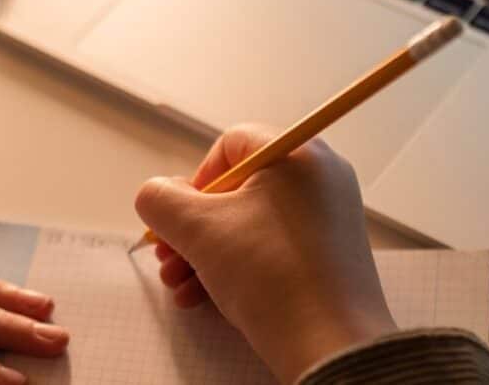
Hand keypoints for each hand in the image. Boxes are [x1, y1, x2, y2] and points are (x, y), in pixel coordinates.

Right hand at [135, 125, 396, 383]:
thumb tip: (157, 193)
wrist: (331, 345)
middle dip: (193, 226)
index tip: (181, 216)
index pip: (232, 144)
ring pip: (251, 222)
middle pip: (239, 188)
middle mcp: (320, 177)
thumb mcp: (198, 230)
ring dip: (206, 251)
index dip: (197, 178)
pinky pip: (273, 246)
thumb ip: (161, 200)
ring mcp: (329, 217)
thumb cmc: (270, 274)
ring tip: (179, 284)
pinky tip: (203, 297)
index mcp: (297, 153)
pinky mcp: (330, 254)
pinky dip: (237, 265)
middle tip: (168, 255)